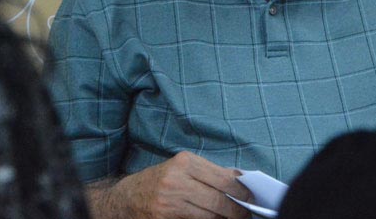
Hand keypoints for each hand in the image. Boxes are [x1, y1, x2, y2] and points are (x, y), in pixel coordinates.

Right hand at [87, 152, 252, 218]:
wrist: (123, 200)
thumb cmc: (157, 181)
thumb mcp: (181, 168)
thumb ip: (208, 173)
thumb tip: (239, 181)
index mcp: (184, 162)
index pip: (224, 179)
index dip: (242, 192)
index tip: (252, 198)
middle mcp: (176, 181)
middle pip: (219, 201)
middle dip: (237, 211)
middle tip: (246, 214)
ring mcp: (169, 203)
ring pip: (209, 216)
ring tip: (232, 218)